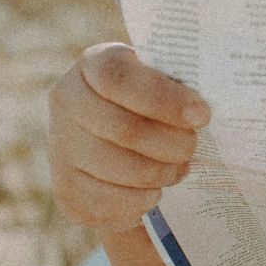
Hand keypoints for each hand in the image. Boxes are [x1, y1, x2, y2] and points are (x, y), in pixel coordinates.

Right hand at [46, 42, 210, 234]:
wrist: (122, 138)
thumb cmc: (159, 101)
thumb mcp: (168, 79)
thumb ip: (184, 83)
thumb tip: (204, 112)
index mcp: (96, 63)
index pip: (119, 78)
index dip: (163, 98)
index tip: (202, 116)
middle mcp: (68, 100)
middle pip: (123, 128)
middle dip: (170, 143)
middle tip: (192, 147)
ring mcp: (60, 145)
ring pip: (117, 168)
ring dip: (159, 173)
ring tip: (179, 169)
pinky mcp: (65, 188)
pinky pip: (108, 202)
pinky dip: (141, 201)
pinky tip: (155, 191)